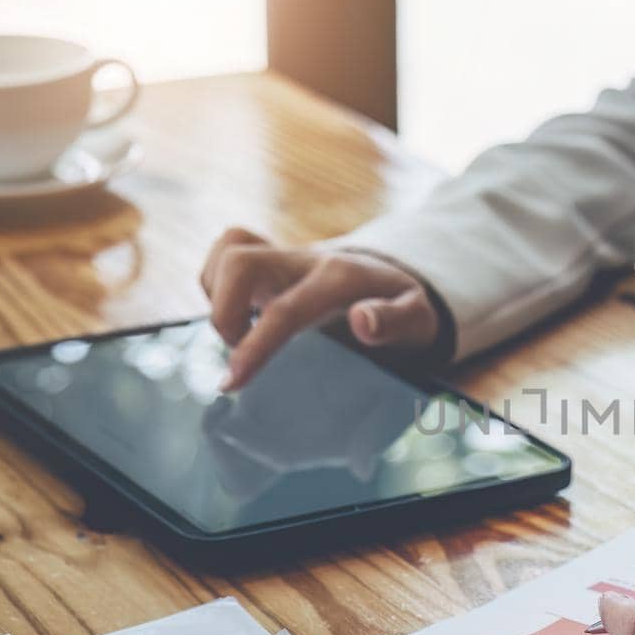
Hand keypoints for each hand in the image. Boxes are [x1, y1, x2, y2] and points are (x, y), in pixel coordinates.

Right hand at [200, 227, 443, 389]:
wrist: (392, 276)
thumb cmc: (402, 306)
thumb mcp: (417, 318)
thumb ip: (395, 320)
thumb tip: (362, 322)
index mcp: (338, 279)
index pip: (285, 310)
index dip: (254, 344)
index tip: (231, 381)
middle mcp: (304, 260)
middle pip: (239, 260)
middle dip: (223, 311)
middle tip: (239, 349)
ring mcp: (282, 256)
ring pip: (227, 252)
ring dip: (217, 296)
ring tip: (241, 332)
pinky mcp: (267, 259)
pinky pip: (224, 254)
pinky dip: (216, 283)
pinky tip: (239, 312)